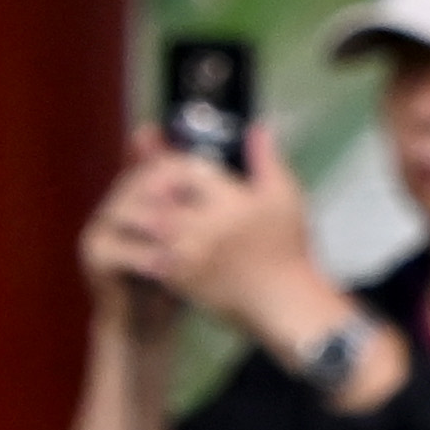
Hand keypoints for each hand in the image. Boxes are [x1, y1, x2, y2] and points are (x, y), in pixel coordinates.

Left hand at [86, 127, 343, 352]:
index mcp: (227, 203)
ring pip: (148, 226)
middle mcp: (201, 228)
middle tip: (144, 178)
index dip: (174, 159)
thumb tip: (258, 128)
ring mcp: (187, 256)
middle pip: (156, 195)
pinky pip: (148, 254)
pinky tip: (151, 236)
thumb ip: (267, 160)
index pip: (185, 169)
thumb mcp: (286, 197)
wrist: (282, 302)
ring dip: (141, 213)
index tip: (172, 160)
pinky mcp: (179, 280)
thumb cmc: (288, 248)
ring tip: (142, 207)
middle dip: (147, 183)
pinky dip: (144, 242)